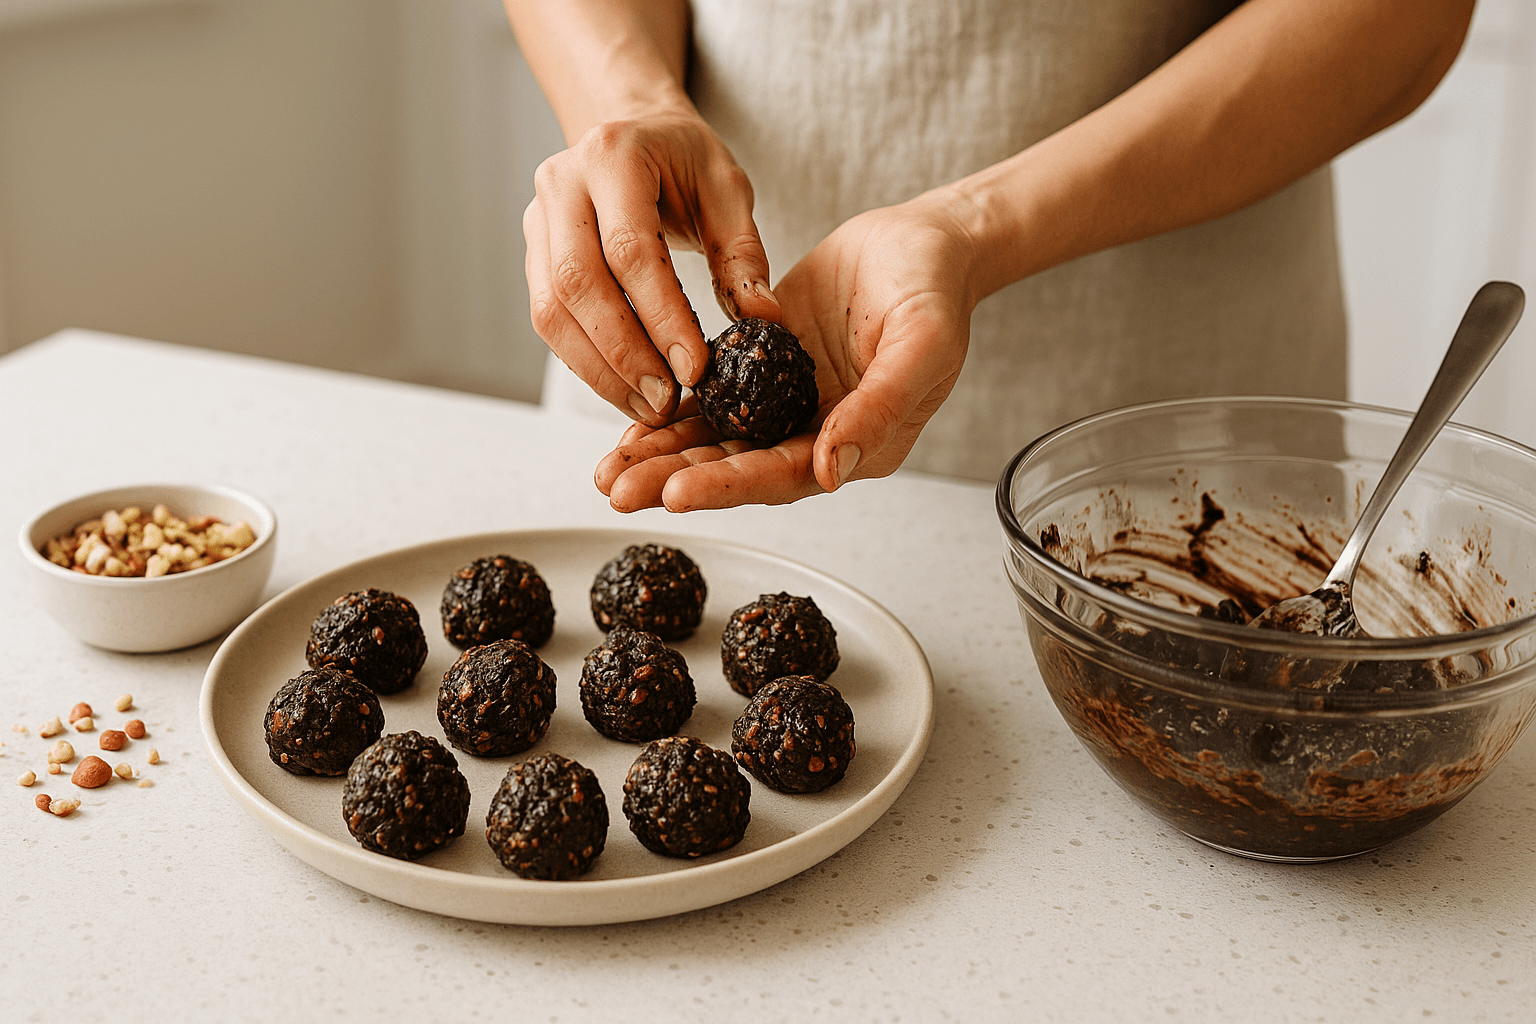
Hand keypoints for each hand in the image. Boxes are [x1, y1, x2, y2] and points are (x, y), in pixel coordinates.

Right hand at [524, 111, 780, 425]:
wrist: (632, 130)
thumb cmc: (684, 161)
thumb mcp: (728, 188)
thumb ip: (744, 254)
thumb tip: (764, 320)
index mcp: (613, 155)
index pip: (630, 250)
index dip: (661, 317)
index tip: (695, 370)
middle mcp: (560, 184)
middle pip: (579, 285)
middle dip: (625, 354)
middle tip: (668, 401)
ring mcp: (537, 220)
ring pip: (551, 311)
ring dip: (599, 370)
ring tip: (649, 407)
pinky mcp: (533, 255)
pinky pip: (548, 319)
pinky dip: (585, 362)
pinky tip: (625, 389)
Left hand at [595, 192, 979, 510]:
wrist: (921, 244)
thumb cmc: (934, 292)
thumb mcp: (922, 345)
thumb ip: (881, 407)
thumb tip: (831, 469)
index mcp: (859, 445)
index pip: (785, 474)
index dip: (730, 484)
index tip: (677, 493)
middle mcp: (817, 436)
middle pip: (738, 468)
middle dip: (676, 482)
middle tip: (618, 492)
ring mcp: (786, 405)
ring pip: (716, 440)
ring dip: (663, 457)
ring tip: (608, 473)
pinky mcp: (762, 369)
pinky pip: (711, 398)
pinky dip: (671, 412)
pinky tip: (630, 427)